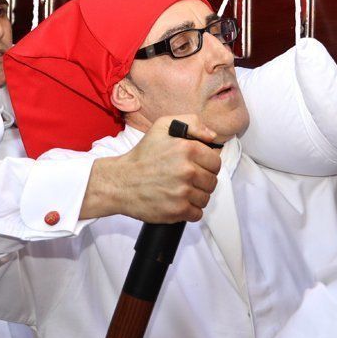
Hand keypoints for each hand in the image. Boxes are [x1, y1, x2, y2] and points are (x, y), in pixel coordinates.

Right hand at [82, 115, 220, 223]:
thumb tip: (212, 136)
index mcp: (187, 149)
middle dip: (201, 181)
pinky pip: (197, 213)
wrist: (120, 182)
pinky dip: (189, 210)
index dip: (207, 164)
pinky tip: (177, 202)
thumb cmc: (142, 156)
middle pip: (212, 181)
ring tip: (180, 190)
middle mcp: (187, 170)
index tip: (196, 166)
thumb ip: (192, 123)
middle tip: (186, 179)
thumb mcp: (162, 127)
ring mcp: (182, 192)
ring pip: (205, 198)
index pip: (216, 162)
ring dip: (196, 196)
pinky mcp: (177, 210)